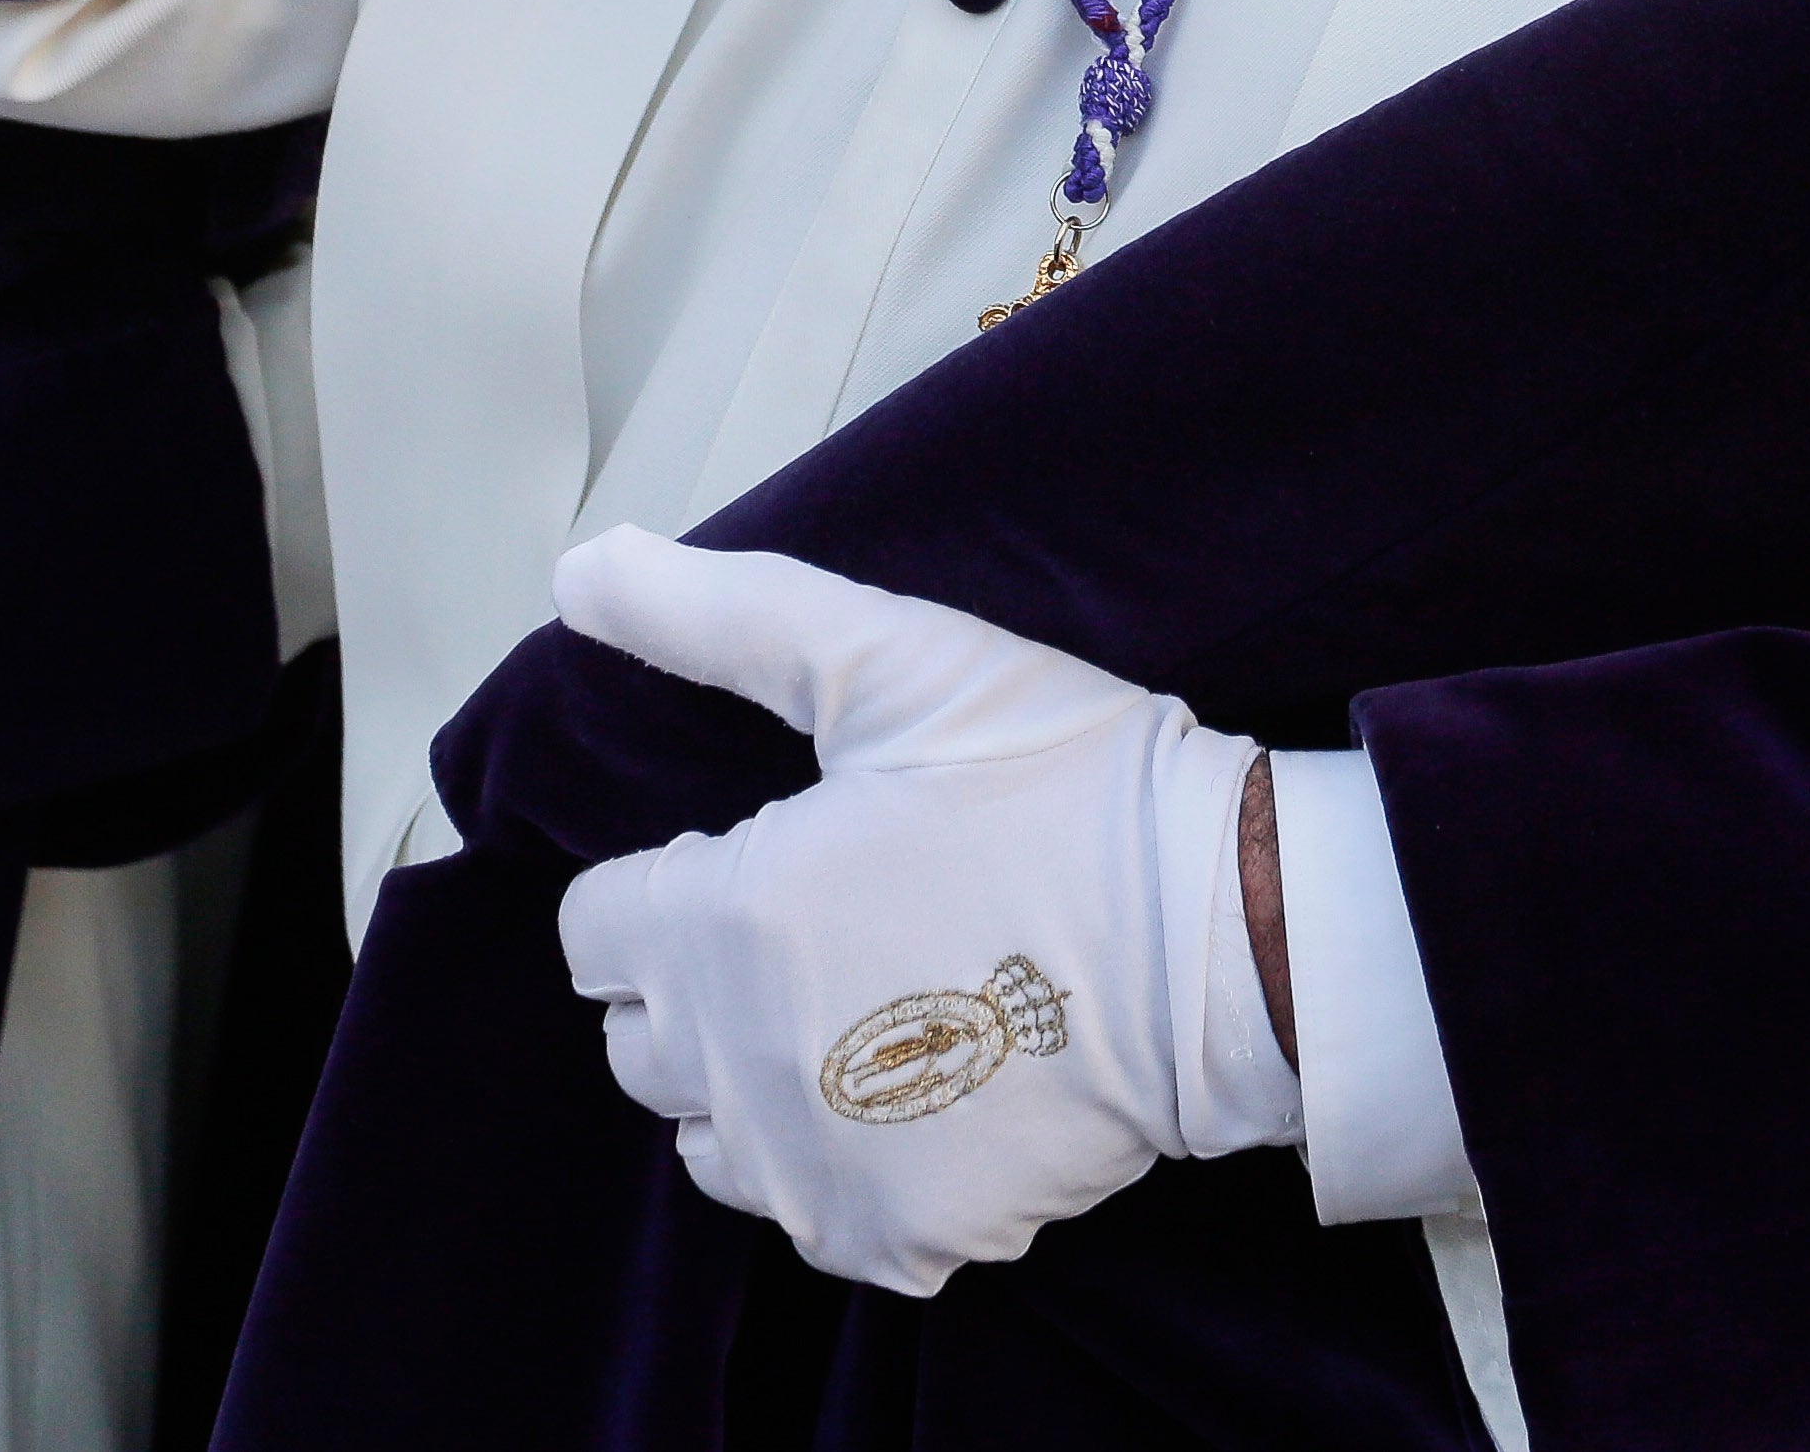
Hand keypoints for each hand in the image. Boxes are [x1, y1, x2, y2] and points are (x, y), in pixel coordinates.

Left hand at [549, 530, 1294, 1295]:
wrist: (1226, 941)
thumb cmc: (1065, 787)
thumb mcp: (895, 664)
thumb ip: (722, 616)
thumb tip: (582, 570)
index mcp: (718, 924)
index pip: (595, 931)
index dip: (672, 886)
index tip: (766, 863)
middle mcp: (738, 1068)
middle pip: (642, 1044)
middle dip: (702, 988)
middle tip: (830, 931)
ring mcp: (814, 1171)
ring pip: (714, 1143)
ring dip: (761, 1089)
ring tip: (874, 1015)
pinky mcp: (897, 1238)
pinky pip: (819, 1221)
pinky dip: (858, 1174)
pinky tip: (936, 1097)